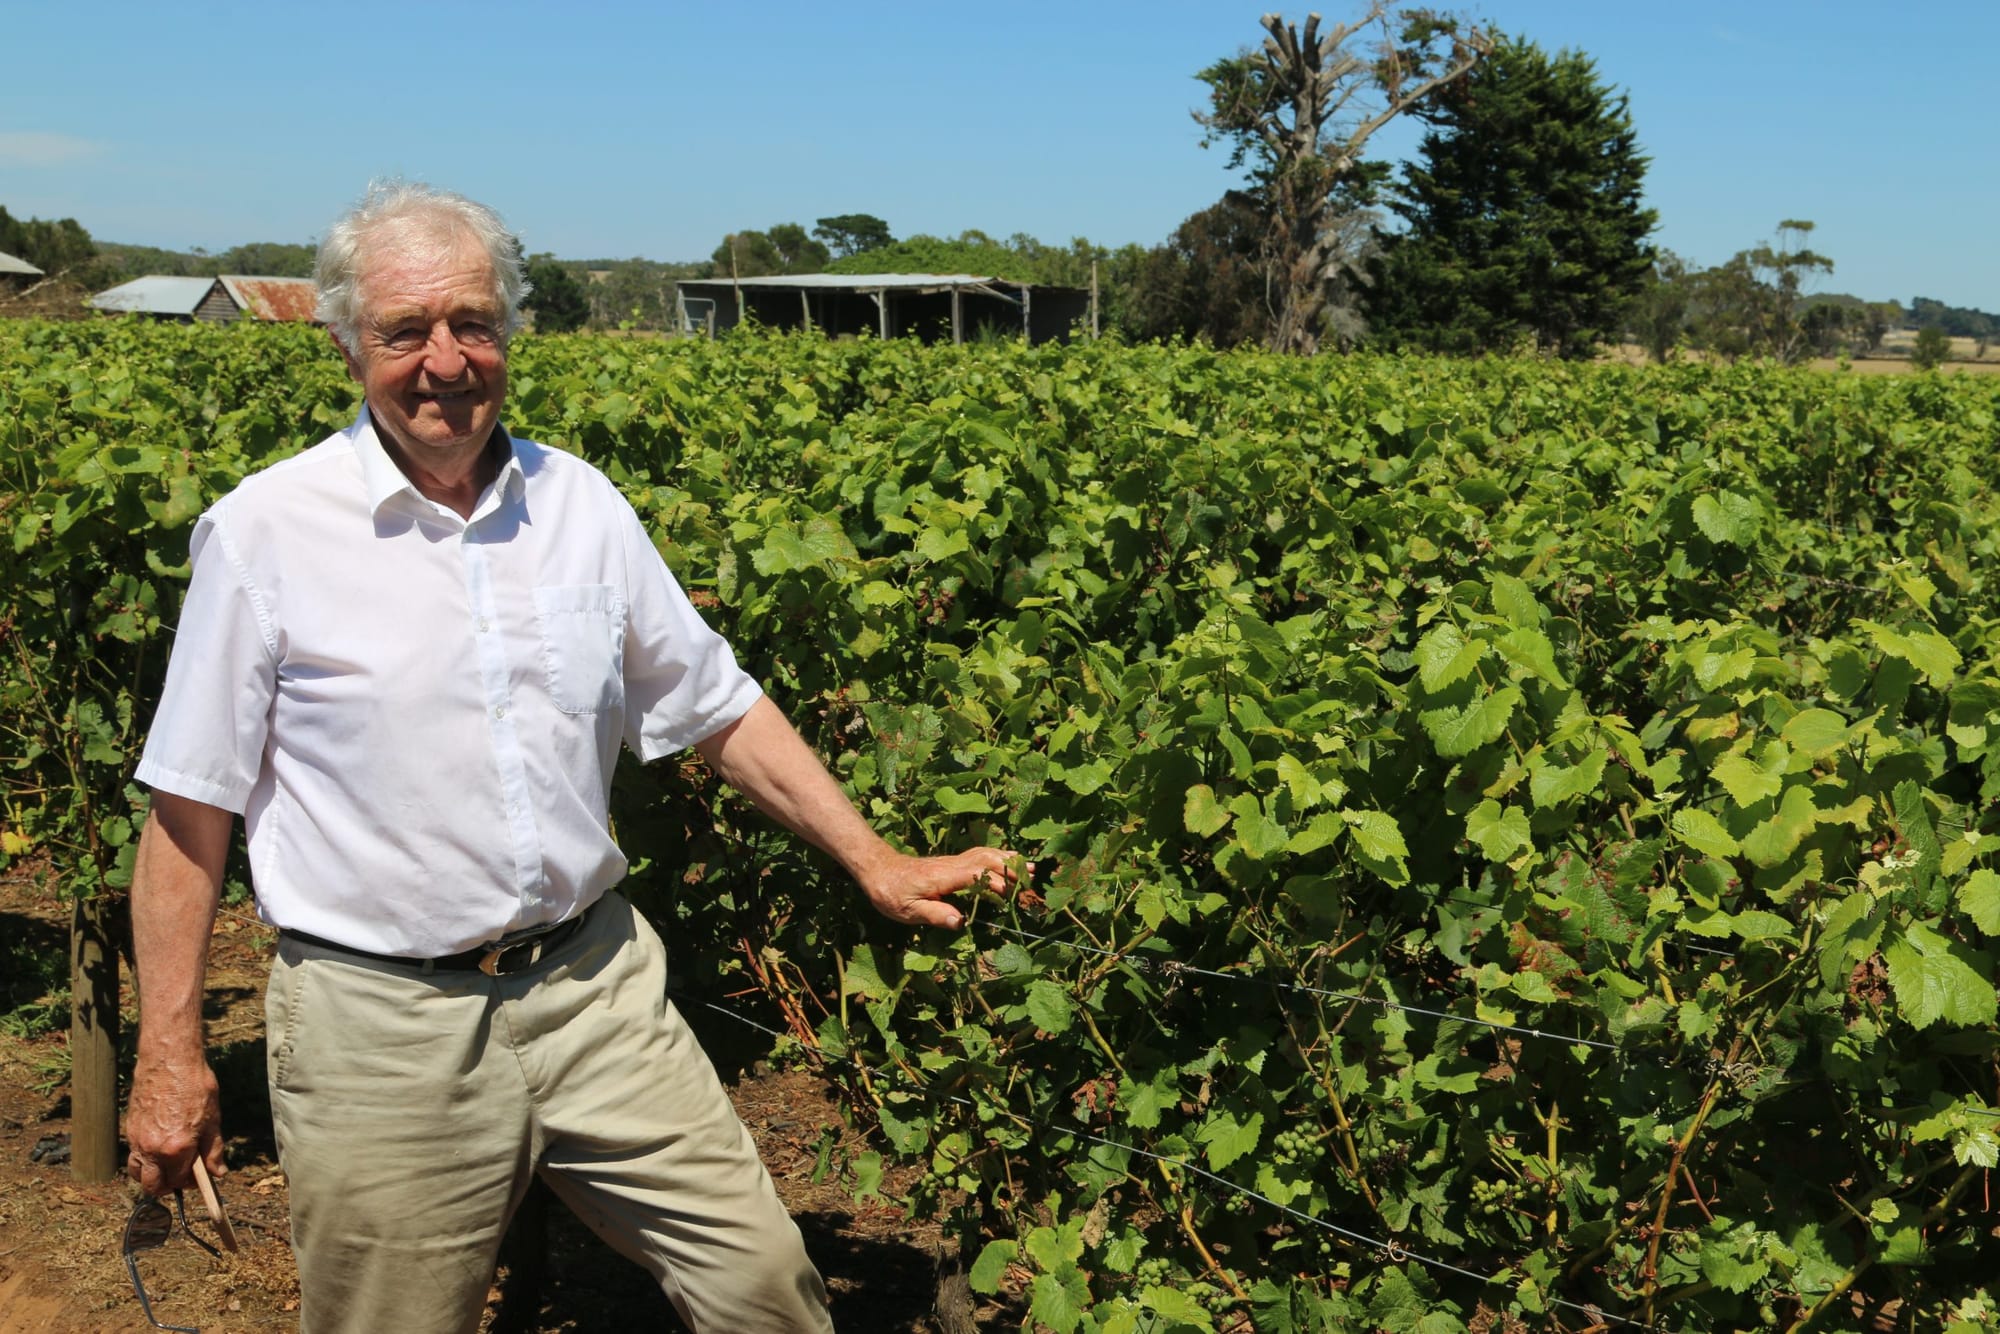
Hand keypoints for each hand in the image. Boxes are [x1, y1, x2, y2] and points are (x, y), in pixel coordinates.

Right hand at [124, 1054, 224, 1196]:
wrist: (169, 1061)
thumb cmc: (194, 1086)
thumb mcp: (212, 1119)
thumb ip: (213, 1150)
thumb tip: (217, 1173)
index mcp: (176, 1149)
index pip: (180, 1181)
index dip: (192, 1183)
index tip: (199, 1178)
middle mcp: (152, 1149)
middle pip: (152, 1186)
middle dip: (168, 1187)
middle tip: (183, 1176)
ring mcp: (137, 1140)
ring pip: (137, 1173)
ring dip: (152, 1176)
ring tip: (169, 1165)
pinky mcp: (129, 1130)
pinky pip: (133, 1155)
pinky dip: (144, 1159)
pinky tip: (160, 1146)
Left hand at [856, 846, 1029, 928]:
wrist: (877, 870)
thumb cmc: (890, 893)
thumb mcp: (908, 910)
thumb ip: (935, 914)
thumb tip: (961, 922)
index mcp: (943, 877)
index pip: (976, 874)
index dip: (995, 882)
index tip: (1010, 893)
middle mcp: (951, 865)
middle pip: (985, 859)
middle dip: (1009, 867)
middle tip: (1031, 876)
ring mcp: (952, 862)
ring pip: (984, 854)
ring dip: (1006, 859)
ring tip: (1028, 865)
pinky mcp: (951, 863)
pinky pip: (978, 856)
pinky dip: (996, 856)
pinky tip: (1006, 859)